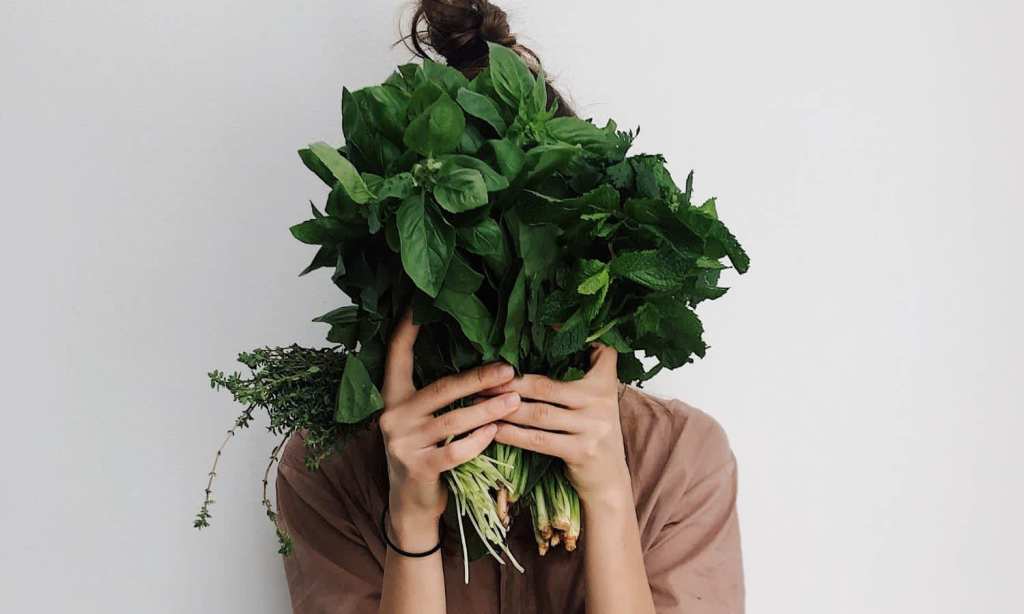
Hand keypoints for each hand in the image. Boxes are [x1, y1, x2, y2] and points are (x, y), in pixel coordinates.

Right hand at [379, 311, 520, 548]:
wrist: (411, 506)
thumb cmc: (426, 453)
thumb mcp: (422, 421)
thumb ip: (438, 397)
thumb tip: (481, 365)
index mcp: (392, 398)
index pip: (396, 356)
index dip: (406, 330)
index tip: (418, 305)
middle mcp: (393, 417)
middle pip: (441, 388)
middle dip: (479, 378)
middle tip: (510, 368)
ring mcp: (402, 443)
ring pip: (454, 420)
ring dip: (489, 409)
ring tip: (515, 400)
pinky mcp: (418, 468)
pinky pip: (456, 450)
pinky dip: (478, 440)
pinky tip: (497, 432)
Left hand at [486, 344, 630, 506]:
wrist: (609, 481)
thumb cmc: (592, 434)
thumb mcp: (597, 401)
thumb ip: (581, 375)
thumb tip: (546, 341)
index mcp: (605, 383)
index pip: (596, 352)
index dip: (567, 339)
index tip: (541, 327)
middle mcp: (601, 401)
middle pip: (547, 386)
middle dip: (511, 382)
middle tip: (483, 378)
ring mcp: (593, 427)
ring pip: (539, 413)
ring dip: (506, 407)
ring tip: (480, 402)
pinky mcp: (581, 451)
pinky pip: (539, 440)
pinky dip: (513, 434)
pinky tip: (494, 429)